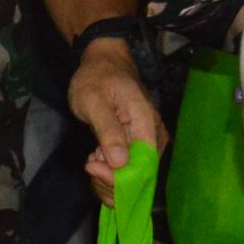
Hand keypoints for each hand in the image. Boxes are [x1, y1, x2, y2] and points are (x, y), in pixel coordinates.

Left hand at [69, 37, 165, 205]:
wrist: (104, 63)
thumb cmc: (97, 78)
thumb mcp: (94, 100)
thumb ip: (108, 130)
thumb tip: (120, 162)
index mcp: (146, 125)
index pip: (142, 167)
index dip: (118, 177)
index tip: (92, 166)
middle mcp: (154, 138)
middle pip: (140, 177)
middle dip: (110, 180)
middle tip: (89, 162)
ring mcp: (148, 144)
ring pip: (134, 178)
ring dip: (108, 177)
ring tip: (92, 156)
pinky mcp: (139, 147)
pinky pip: (129, 170)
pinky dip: (110, 172)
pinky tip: (98, 158)